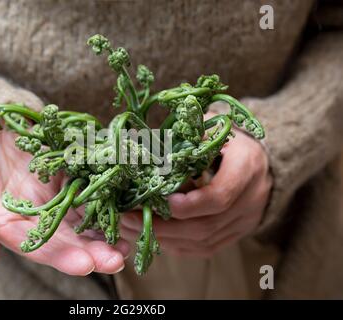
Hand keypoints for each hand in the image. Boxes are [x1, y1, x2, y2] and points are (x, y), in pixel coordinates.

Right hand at [0, 117, 128, 274]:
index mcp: (7, 223)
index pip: (38, 246)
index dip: (62, 257)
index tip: (88, 263)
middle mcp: (34, 212)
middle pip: (68, 238)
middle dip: (94, 250)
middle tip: (119, 258)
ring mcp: (52, 191)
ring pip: (84, 216)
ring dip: (107, 228)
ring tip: (133, 238)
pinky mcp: (65, 169)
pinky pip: (89, 184)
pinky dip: (108, 195)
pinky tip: (127, 202)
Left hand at [120, 129, 271, 256]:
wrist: (257, 161)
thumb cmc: (225, 138)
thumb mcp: (209, 127)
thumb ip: (184, 138)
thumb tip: (145, 150)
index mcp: (246, 166)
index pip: (220, 196)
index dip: (191, 204)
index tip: (164, 201)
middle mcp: (250, 199)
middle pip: (206, 225)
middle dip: (164, 226)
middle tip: (129, 219)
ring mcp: (244, 221)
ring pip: (202, 241)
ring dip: (164, 238)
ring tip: (131, 228)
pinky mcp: (234, 234)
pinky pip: (204, 248)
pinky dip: (176, 245)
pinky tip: (152, 236)